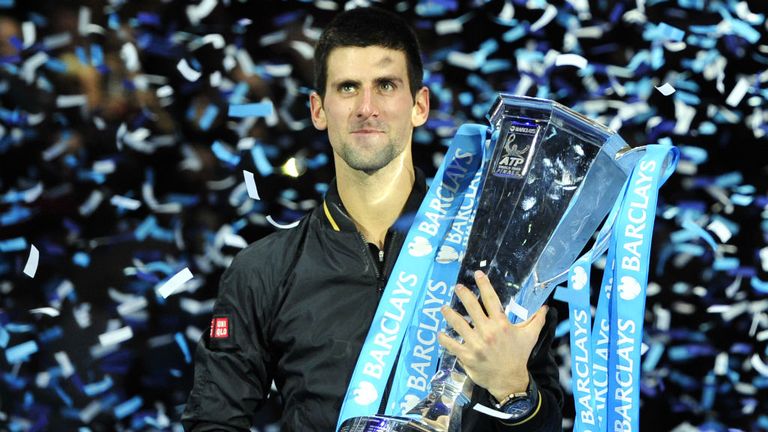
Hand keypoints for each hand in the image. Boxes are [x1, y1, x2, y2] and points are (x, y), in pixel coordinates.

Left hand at [438, 270, 547, 401]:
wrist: (510, 380)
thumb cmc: (519, 356)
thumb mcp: (529, 337)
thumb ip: (536, 320)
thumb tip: (545, 307)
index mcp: (501, 324)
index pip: (491, 299)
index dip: (484, 285)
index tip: (478, 274)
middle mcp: (487, 331)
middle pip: (471, 307)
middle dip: (463, 294)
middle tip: (457, 287)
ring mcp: (476, 343)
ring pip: (458, 324)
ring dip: (449, 314)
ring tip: (444, 308)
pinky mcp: (467, 355)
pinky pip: (452, 344)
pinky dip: (444, 339)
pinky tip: (440, 333)